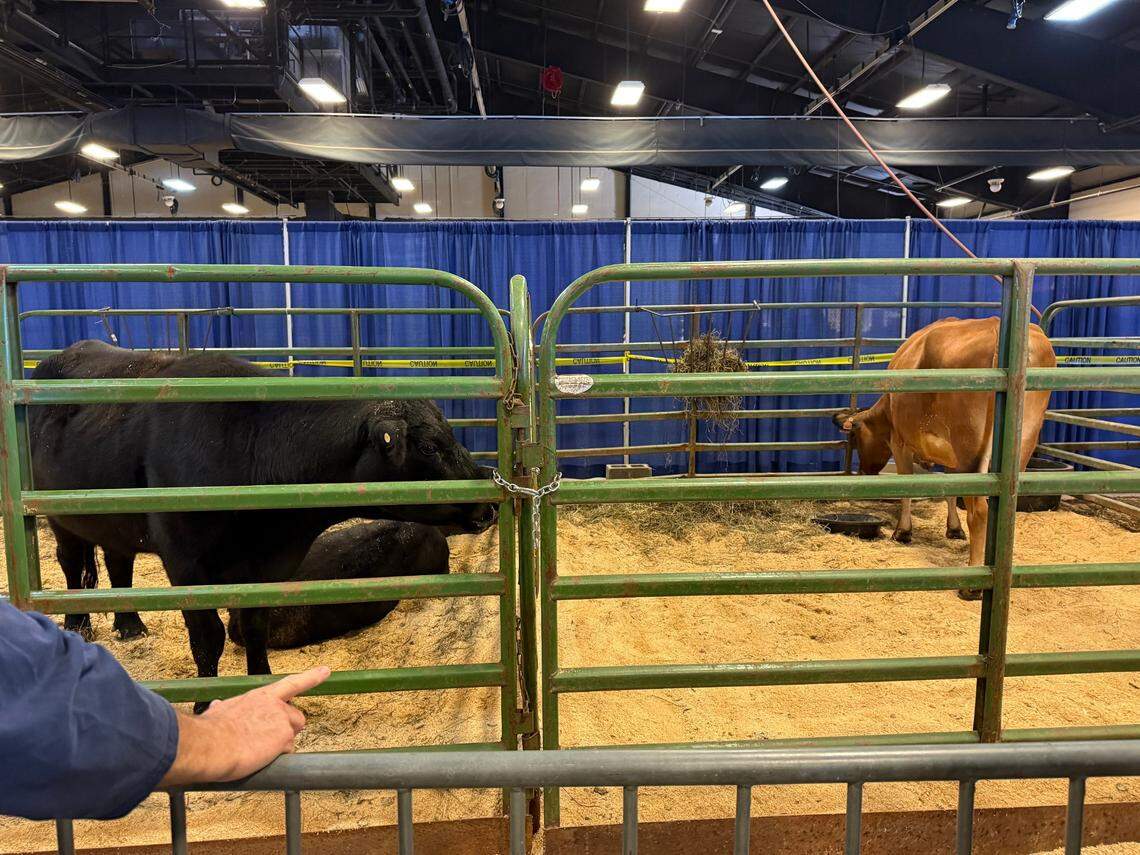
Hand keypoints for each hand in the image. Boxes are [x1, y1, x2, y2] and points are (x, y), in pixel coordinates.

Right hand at [160, 666, 330, 786]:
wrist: (210, 743)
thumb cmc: (210, 730)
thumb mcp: (218, 711)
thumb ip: (225, 708)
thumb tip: (217, 706)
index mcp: (261, 696)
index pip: (292, 683)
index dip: (311, 677)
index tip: (326, 671)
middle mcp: (276, 705)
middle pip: (296, 719)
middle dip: (286, 730)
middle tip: (266, 741)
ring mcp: (283, 719)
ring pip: (292, 735)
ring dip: (282, 744)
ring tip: (259, 749)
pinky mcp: (285, 737)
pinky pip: (287, 752)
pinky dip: (277, 758)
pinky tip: (260, 757)